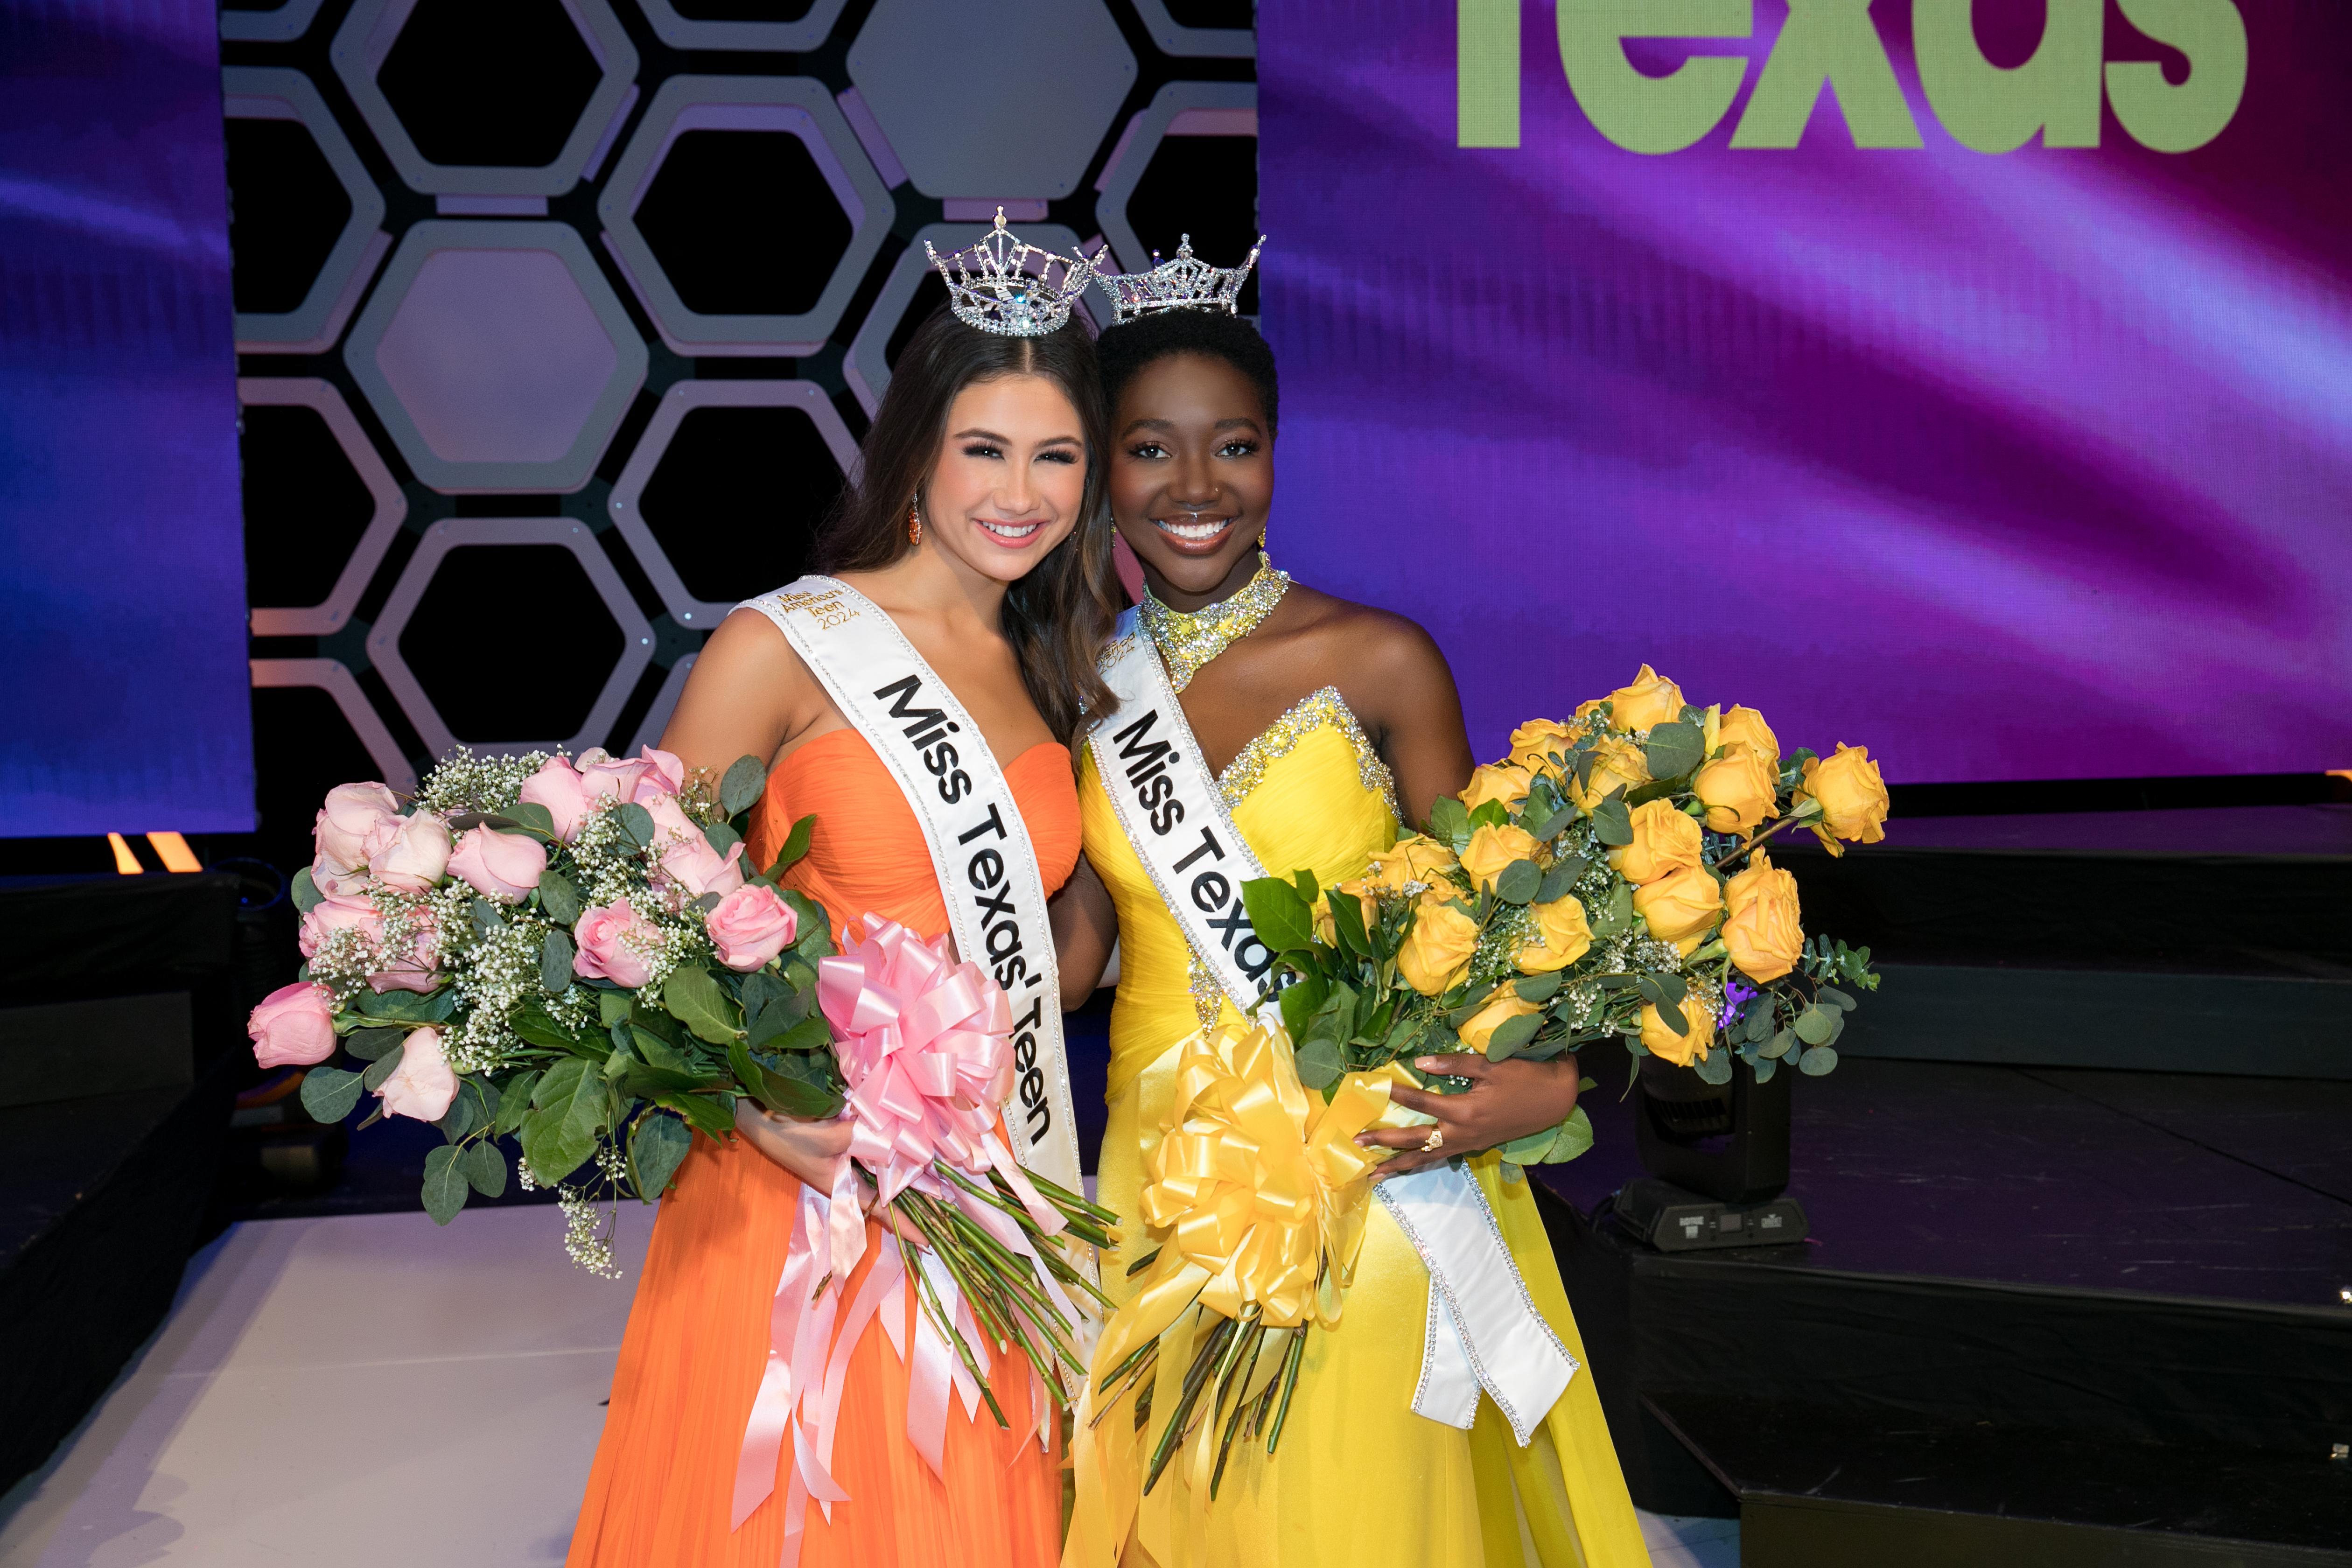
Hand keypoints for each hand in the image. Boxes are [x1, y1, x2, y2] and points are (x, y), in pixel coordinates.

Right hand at [729, 1100, 927, 1249]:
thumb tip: (890, 1139)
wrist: (763, 1119)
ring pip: (882, 1177)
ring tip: (937, 1184)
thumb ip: (858, 1139)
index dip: (905, 1227)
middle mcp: (847, 1181)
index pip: (882, 1211)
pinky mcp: (841, 1147)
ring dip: (906, 1180)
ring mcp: (844, 1166)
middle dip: (914, 1204)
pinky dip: (890, 1155)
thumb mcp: (825, 1139)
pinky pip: (873, 1156)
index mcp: (843, 1188)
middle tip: (945, 1209)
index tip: (928, 1243)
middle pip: (886, 1197)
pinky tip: (905, 1148)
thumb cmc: (790, 1135)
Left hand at [1356, 1053, 1580, 1178]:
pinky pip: (1441, 1158)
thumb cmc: (1524, 1078)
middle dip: (1385, 1140)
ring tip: (1373, 1173)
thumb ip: (1453, 1065)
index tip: (1373, 1086)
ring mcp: (1468, 1143)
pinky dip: (1421, 1163)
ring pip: (1427, 1157)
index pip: (1421, 1102)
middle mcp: (1462, 1133)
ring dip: (1399, 1164)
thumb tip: (1419, 1062)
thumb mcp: (1490, 1065)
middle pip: (1416, 1139)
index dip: (1396, 1093)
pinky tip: (1406, 1166)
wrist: (1555, 1100)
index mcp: (1464, 1110)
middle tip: (1357, 1142)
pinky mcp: (1474, 1146)